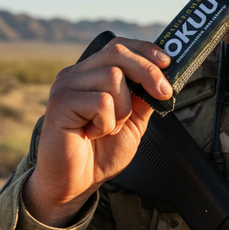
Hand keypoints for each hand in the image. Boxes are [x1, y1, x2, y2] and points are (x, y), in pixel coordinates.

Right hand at [23, 37, 170, 226]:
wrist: (76, 183)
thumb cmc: (100, 153)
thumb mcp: (132, 121)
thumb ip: (143, 98)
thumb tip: (164, 77)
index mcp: (91, 74)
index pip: (119, 46)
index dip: (145, 50)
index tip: (168, 63)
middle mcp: (76, 74)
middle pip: (117, 53)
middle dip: (147, 71)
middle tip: (163, 93)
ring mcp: (65, 86)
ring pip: (112, 76)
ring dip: (122, 109)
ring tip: (109, 128)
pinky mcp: (60, 102)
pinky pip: (101, 101)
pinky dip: (107, 122)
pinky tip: (93, 134)